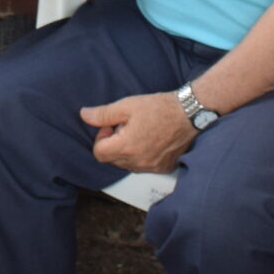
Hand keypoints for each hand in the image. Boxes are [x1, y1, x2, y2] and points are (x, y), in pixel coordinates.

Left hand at [81, 92, 196, 173]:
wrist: (189, 113)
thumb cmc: (159, 107)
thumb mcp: (127, 106)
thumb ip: (103, 114)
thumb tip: (84, 115)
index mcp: (126, 147)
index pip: (99, 153)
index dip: (101, 138)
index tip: (111, 126)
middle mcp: (138, 162)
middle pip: (112, 160)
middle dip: (113, 143)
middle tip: (125, 126)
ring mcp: (151, 167)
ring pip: (127, 164)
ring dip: (126, 151)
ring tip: (138, 132)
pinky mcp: (163, 167)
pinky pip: (143, 166)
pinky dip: (141, 156)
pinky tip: (150, 139)